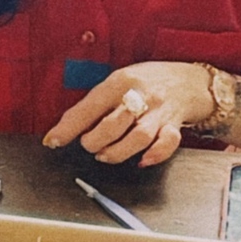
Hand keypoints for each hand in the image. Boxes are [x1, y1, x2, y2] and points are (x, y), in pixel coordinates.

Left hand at [42, 61, 214, 166]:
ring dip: (117, 152)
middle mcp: (140, 97)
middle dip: (95, 140)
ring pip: (138, 137)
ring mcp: (159, 113)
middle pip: (113, 124)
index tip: (53, 140)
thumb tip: (68, 127)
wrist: (187, 80)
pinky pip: (168, 143)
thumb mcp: (117, 81)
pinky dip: (155, 155)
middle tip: (88, 145)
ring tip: (104, 155)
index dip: (68, 127)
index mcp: (119, 82)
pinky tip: (141, 161)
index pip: (89, 107)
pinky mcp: (174, 126)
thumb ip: (96, 103)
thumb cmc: (145, 82)